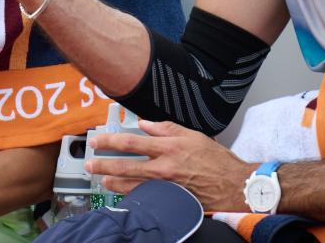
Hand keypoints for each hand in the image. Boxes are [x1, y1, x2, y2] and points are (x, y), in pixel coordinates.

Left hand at [86, 120, 254, 211]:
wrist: (234, 186)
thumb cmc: (217, 161)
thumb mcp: (193, 135)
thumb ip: (167, 128)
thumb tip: (145, 124)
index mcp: (169, 148)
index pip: (132, 141)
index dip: (110, 141)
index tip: (97, 140)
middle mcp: (164, 168)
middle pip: (125, 166)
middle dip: (103, 164)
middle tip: (90, 163)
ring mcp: (165, 187)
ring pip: (131, 185)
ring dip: (113, 182)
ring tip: (101, 179)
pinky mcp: (169, 201)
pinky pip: (145, 198)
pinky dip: (131, 195)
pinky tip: (123, 194)